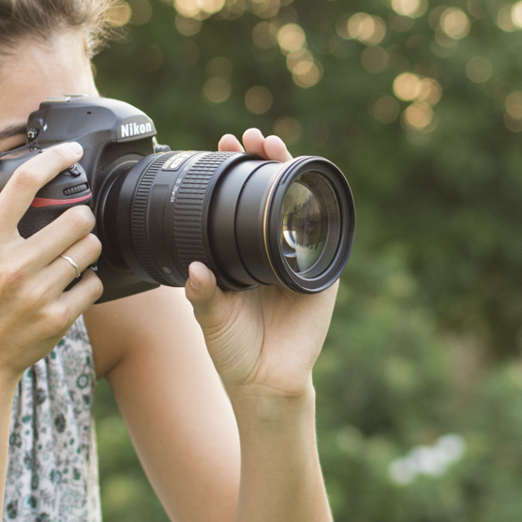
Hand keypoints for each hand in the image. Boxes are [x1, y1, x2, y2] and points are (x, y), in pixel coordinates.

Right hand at [0, 141, 103, 391]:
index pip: (23, 185)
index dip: (52, 158)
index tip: (69, 150)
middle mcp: (13, 265)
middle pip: (75, 217)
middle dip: (80, 215)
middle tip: (73, 222)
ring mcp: (38, 292)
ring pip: (89, 247)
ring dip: (87, 245)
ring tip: (74, 251)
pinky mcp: (58, 317)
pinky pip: (94, 283)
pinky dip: (89, 279)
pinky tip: (74, 281)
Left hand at [184, 129, 337, 400]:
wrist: (266, 383)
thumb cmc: (234, 350)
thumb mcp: (210, 318)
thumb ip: (202, 296)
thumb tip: (194, 271)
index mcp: (239, 251)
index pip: (237, 200)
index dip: (233, 172)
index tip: (222, 146)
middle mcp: (268, 247)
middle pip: (270, 191)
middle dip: (264, 159)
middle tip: (252, 139)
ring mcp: (297, 256)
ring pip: (297, 203)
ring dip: (291, 171)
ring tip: (276, 148)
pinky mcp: (322, 272)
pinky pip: (326, 234)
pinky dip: (322, 207)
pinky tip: (311, 186)